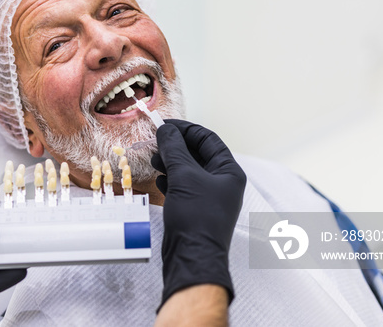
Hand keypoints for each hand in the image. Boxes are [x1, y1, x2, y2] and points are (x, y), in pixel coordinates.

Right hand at [151, 119, 246, 308]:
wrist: (192, 257)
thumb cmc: (195, 216)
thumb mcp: (184, 177)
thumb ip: (174, 149)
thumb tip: (165, 129)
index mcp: (229, 171)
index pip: (208, 139)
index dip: (185, 129)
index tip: (163, 125)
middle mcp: (222, 182)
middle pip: (197, 153)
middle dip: (175, 146)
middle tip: (154, 141)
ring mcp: (209, 197)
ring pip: (188, 170)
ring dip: (170, 162)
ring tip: (154, 160)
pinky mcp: (196, 209)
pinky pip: (183, 186)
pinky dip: (171, 179)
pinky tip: (160, 180)